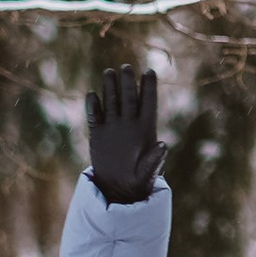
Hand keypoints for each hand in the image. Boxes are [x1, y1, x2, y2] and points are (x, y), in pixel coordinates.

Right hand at [86, 63, 166, 204]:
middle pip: (128, 98)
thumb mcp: (148, 173)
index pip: (148, 103)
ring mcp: (113, 127)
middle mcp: (129, 123)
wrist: (118, 188)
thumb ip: (155, 160)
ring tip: (109, 72)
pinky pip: (95, 116)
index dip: (149, 87)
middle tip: (126, 67)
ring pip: (111, 102)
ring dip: (110, 88)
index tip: (150, 71)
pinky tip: (92, 96)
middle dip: (128, 82)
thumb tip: (163, 145)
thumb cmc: (139, 180)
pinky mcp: (97, 134)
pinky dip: (93, 107)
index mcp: (146, 129)